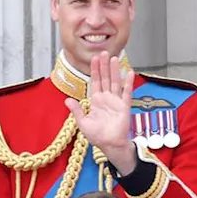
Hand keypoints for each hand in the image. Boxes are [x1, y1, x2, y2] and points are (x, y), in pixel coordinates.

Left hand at [67, 52, 136, 173]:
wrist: (110, 145)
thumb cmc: (98, 136)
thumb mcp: (83, 123)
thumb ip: (76, 110)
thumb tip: (67, 100)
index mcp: (97, 101)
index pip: (95, 81)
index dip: (95, 70)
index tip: (95, 58)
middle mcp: (107, 98)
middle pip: (105, 78)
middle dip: (104, 65)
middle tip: (105, 52)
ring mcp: (116, 101)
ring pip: (115, 82)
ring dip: (115, 70)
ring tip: (115, 58)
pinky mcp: (124, 106)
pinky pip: (127, 92)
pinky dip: (128, 83)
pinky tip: (129, 72)